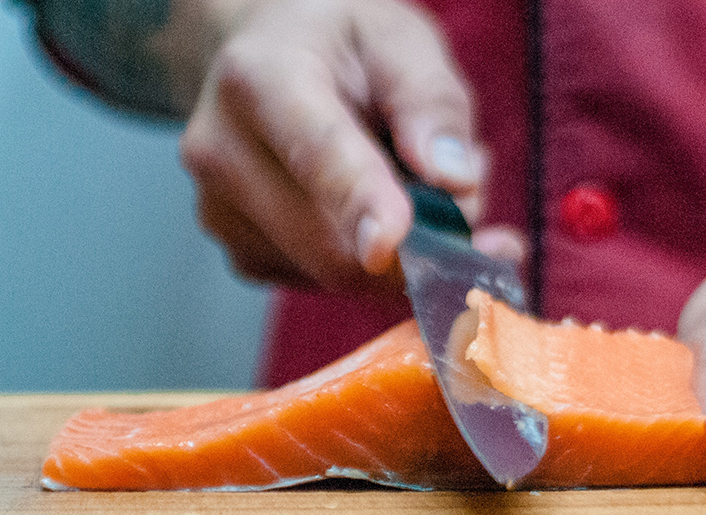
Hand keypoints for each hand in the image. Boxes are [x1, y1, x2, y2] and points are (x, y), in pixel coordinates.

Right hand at [178, 0, 520, 291]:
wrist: (270, 56)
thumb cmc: (340, 43)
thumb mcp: (400, 39)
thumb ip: (431, 100)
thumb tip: (454, 179)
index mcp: (260, 80)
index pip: (316, 153)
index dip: (360, 203)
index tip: (393, 242)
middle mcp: (224, 152)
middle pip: (331, 244)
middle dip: (423, 245)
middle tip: (483, 212)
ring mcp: (223, 214)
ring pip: (341, 275)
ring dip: (408, 254)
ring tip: (426, 184)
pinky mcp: (245, 256)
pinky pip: (333, 285)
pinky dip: (382, 267)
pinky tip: (391, 212)